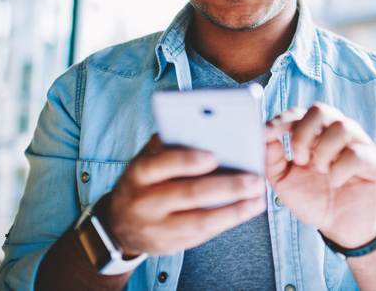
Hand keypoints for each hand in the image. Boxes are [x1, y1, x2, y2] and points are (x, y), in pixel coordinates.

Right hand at [105, 134, 266, 255]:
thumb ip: (169, 147)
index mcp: (139, 173)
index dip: (187, 160)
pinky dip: (226, 223)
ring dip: (233, 211)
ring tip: (257, 199)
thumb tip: (205, 131)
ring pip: (199, 221)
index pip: (163, 164)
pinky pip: (201, 235)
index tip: (214, 156)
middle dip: (225, 187)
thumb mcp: (146, 160)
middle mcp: (144, 201)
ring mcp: (156, 227)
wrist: (118, 224)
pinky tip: (245, 212)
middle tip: (254, 180)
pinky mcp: (169, 245)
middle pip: (188, 194)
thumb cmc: (143, 182)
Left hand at [265, 103, 375, 248]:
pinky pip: (357, 153)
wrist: (341, 227)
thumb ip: (272, 159)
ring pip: (341, 126)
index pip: (298, 113)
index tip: (267, 134)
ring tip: (319, 171)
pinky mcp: (373, 161)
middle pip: (320, 110)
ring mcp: (357, 144)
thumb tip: (263, 137)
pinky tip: (335, 181)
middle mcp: (336, 132)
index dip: (281, 120)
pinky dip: (340, 168)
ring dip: (323, 150)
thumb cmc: (314, 199)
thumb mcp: (284, 181)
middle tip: (298, 159)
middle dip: (303, 133)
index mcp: (314, 134)